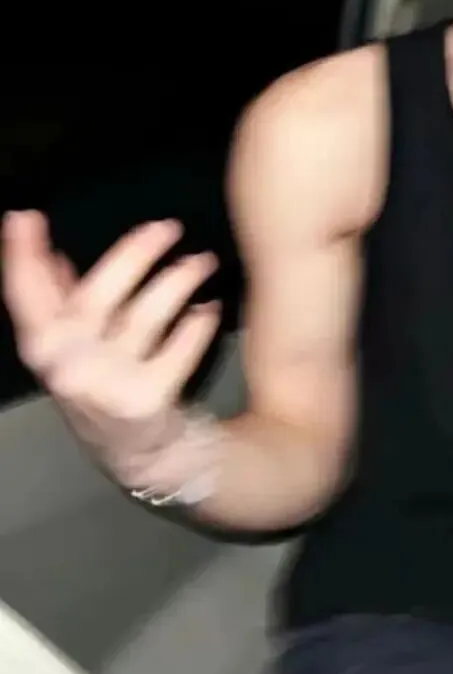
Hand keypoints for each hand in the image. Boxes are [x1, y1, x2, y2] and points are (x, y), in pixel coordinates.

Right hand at [1, 211, 220, 471]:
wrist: (146, 456)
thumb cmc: (108, 387)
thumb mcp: (76, 348)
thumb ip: (60, 301)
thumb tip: (47, 251)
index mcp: (45, 349)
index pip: (25, 297)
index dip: (21, 258)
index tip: (25, 218)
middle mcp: (67, 368)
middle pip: (95, 297)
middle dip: (133, 254)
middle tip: (168, 226)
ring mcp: (106, 387)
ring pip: (145, 316)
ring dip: (178, 281)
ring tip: (203, 261)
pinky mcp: (146, 400)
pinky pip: (179, 348)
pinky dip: (198, 325)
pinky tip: (209, 308)